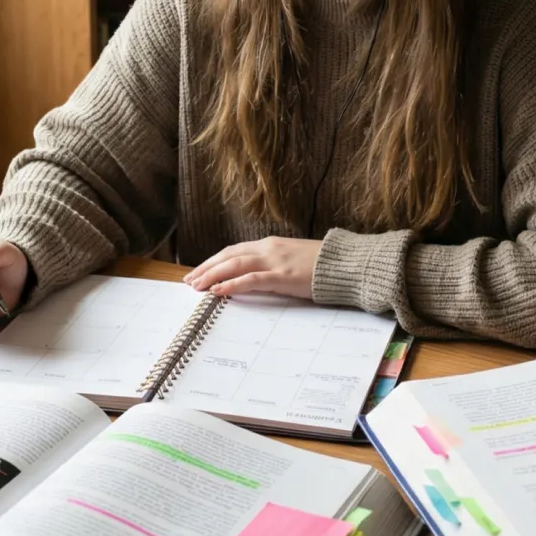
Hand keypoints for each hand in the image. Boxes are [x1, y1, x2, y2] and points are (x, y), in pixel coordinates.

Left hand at [183, 237, 320, 299]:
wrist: (346, 264)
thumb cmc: (323, 265)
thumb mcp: (293, 260)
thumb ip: (273, 265)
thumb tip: (255, 277)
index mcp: (270, 245)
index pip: (233, 251)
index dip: (213, 261)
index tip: (198, 272)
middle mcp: (268, 248)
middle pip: (228, 255)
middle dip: (206, 268)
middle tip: (188, 281)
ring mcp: (275, 261)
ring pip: (234, 264)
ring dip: (212, 275)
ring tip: (197, 286)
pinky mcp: (283, 276)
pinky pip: (251, 279)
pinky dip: (232, 284)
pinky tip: (219, 291)